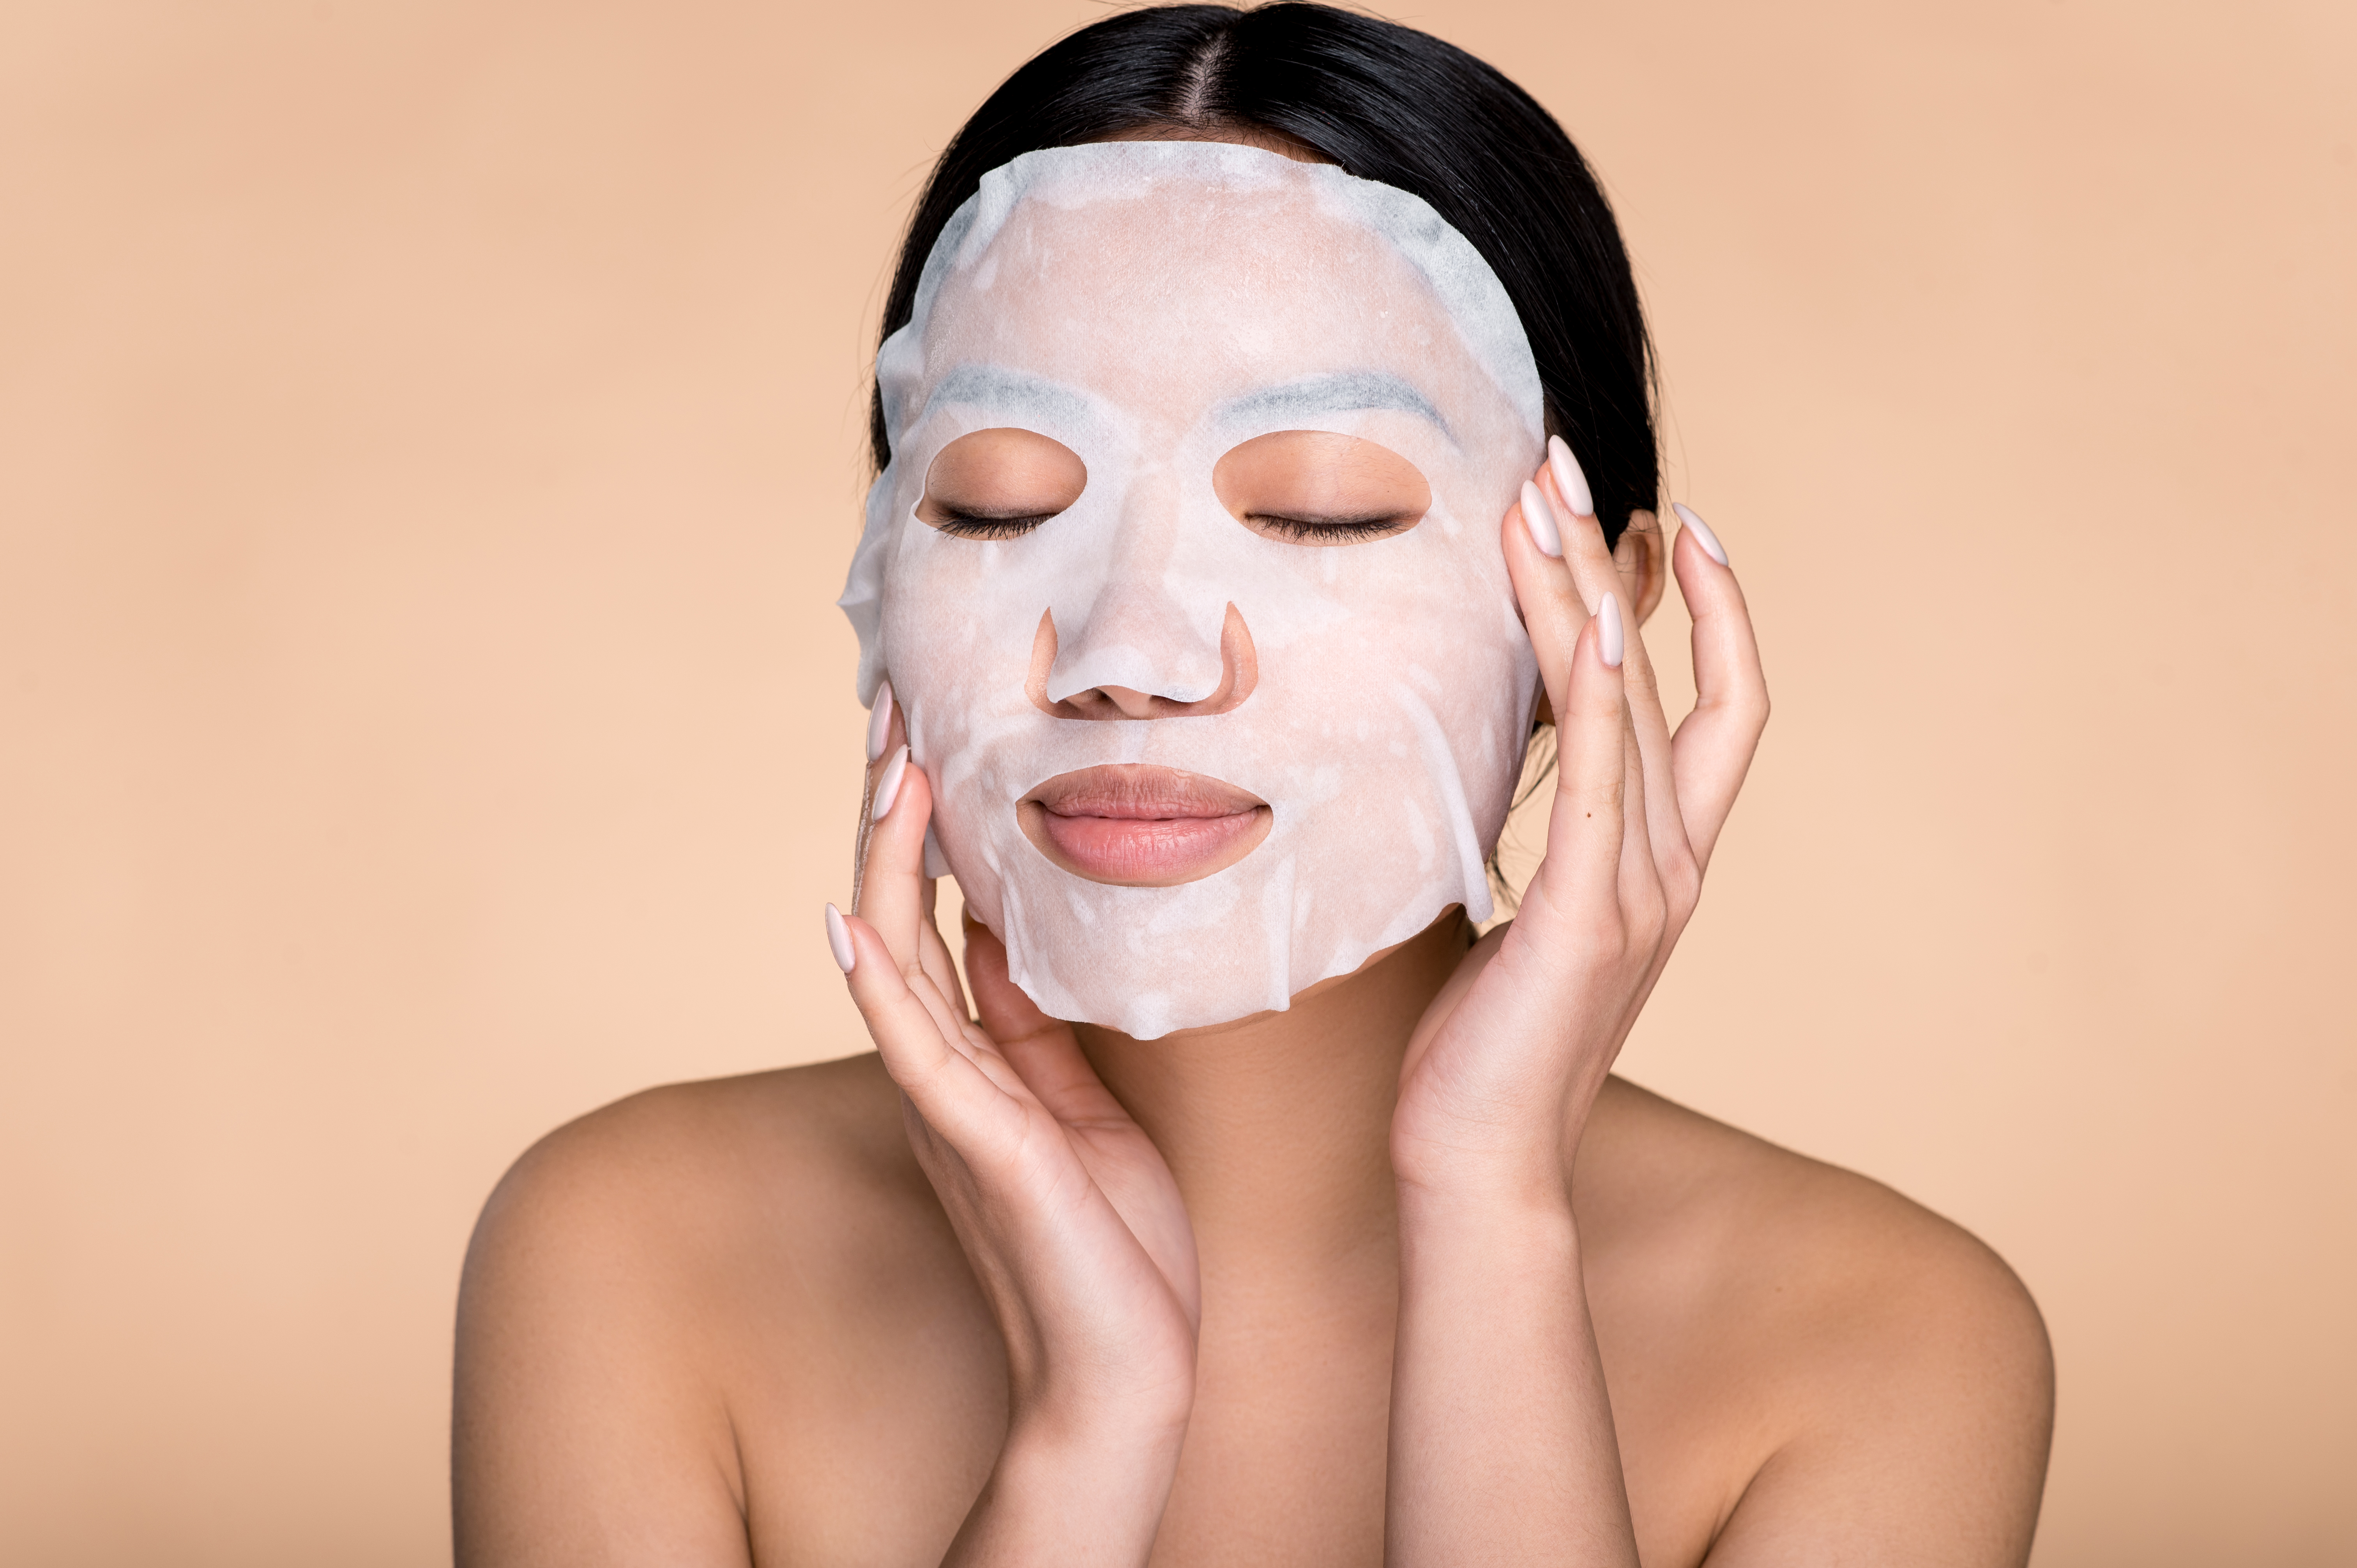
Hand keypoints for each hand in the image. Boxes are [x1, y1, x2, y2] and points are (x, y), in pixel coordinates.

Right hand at [829, 695, 1201, 1460]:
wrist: (1126, 1376)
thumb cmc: (1115, 1246)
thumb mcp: (1081, 1102)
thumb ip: (1031, 1021)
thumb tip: (1005, 927)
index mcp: (975, 1059)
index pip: (931, 915)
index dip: (924, 824)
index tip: (930, 731)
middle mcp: (946, 1074)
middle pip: (896, 916)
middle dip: (894, 813)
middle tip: (896, 707)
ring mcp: (955, 1111)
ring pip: (894, 963)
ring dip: (885, 864)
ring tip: (887, 768)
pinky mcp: (984, 1150)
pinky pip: (919, 1052)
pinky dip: (881, 985)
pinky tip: (855, 920)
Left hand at [1391, 445, 1768, 1200]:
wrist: (1482, 1164)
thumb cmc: (1488, 1048)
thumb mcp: (1529, 924)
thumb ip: (1543, 850)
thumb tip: (1492, 777)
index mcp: (1663, 864)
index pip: (1722, 709)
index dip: (1714, 611)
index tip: (1665, 525)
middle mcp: (1671, 864)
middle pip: (1676, 676)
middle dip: (1621, 561)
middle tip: (1564, 460)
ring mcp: (1639, 889)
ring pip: (1630, 703)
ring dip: (1587, 591)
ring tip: (1540, 493)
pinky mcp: (1582, 915)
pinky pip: (1605, 780)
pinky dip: (1605, 694)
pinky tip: (1596, 618)